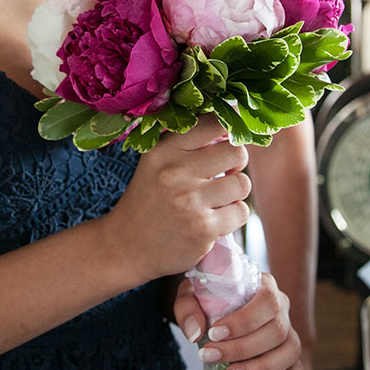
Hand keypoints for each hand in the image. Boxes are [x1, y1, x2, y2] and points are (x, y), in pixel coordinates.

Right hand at [108, 116, 250, 281]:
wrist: (127, 246)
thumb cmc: (149, 199)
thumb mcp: (156, 162)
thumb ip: (188, 143)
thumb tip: (233, 124)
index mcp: (164, 149)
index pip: (213, 123)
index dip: (231, 128)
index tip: (232, 136)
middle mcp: (175, 171)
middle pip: (236, 152)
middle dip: (236, 163)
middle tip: (224, 172)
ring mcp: (190, 201)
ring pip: (242, 184)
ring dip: (235, 193)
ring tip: (217, 198)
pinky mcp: (203, 228)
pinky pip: (241, 212)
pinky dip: (233, 216)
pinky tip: (214, 219)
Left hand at [173, 272, 302, 369]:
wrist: (214, 310)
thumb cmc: (207, 299)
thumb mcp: (192, 295)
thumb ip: (188, 307)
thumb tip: (195, 333)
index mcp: (264, 286)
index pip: (266, 301)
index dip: (243, 321)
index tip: (214, 333)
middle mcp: (282, 307)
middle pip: (277, 330)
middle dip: (242, 348)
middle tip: (210, 357)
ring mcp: (289, 332)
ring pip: (290, 351)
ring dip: (260, 368)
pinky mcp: (289, 357)